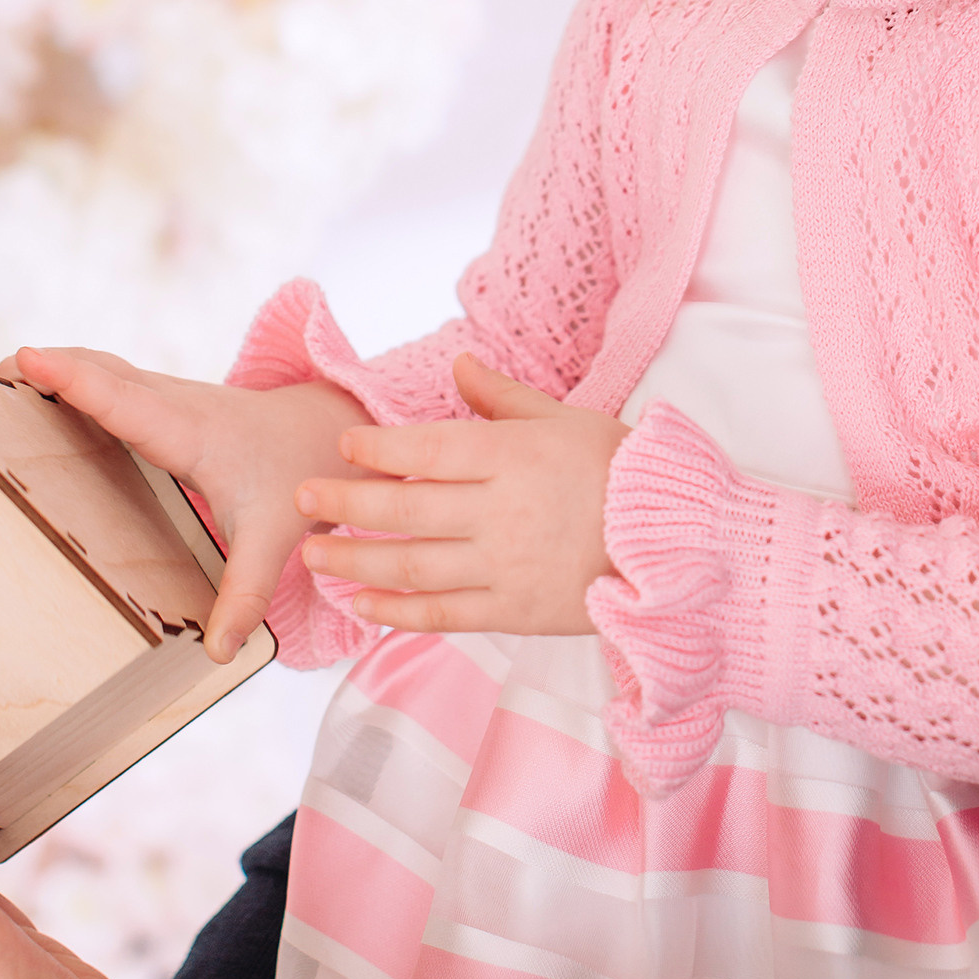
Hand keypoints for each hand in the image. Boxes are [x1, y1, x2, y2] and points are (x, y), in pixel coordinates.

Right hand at [5, 346, 367, 661]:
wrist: (318, 435)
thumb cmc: (291, 483)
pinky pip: (107, 377)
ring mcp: (164, 394)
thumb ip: (245, 594)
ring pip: (103, 367)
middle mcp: (172, 403)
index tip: (30, 358)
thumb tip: (221, 652)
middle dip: (48, 368)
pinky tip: (34, 386)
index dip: (74, 381)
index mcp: (189, 434)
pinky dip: (69, 375)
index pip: (124, 403)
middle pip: (102, 373)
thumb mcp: (271, 542)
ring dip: (54, 367)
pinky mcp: (157, 397)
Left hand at [296, 354, 628, 636]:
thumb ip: (504, 398)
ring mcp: (503, 565)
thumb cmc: (622, 472)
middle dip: (343, 504)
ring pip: (411, 565)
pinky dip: (395, 612)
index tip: (341, 445)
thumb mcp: (567, 420)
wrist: (676, 545)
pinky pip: (441, 614)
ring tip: (314, 556)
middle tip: (302, 499)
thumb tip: (458, 365)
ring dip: (355, 561)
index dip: (376, 449)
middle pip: (403, 509)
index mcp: (512, 456)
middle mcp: (499, 511)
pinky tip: (362, 605)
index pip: (426, 448)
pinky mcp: (513, 610)